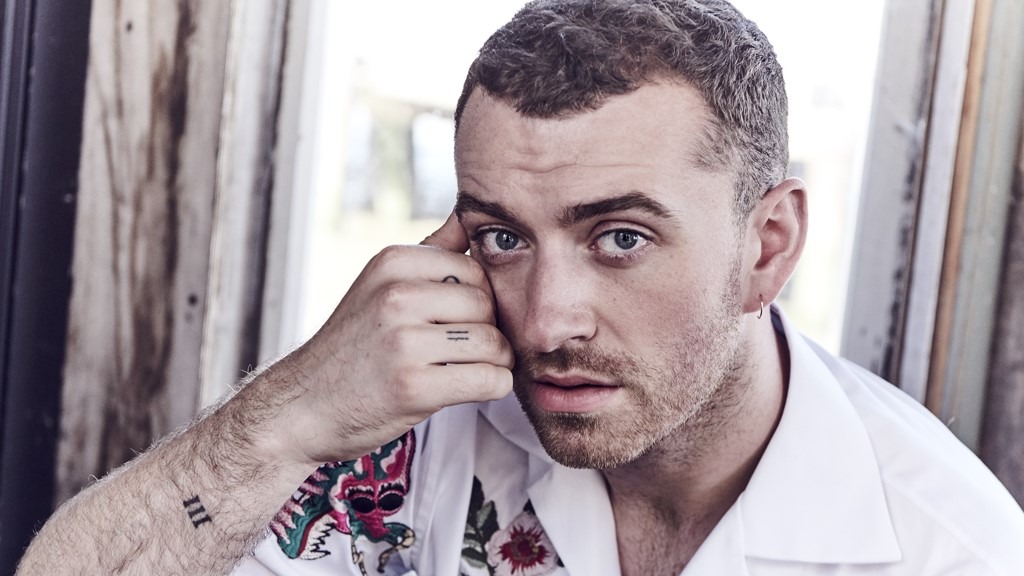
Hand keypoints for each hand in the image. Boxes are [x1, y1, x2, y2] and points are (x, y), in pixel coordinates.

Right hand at [252, 212, 513, 466]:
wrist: (304, 404)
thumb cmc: (354, 345)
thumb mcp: (379, 285)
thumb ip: (428, 254)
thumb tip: (466, 217)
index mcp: (391, 263)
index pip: (475, 269)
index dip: (480, 298)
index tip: (460, 321)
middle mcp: (396, 296)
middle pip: (487, 305)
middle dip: (489, 330)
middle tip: (467, 351)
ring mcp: (403, 342)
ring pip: (494, 344)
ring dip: (495, 362)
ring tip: (470, 369)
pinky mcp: (413, 387)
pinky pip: (489, 380)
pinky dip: (493, 387)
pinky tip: (472, 389)